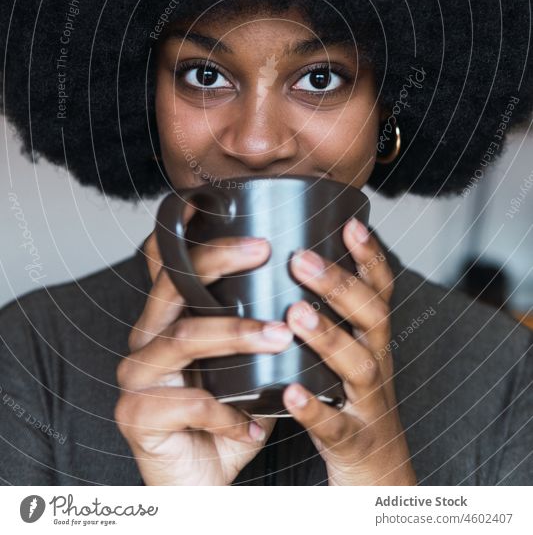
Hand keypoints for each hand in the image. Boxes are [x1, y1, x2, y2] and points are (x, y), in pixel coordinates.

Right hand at [114, 224, 291, 484]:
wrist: (200, 482)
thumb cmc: (226, 415)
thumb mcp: (244, 365)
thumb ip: (255, 324)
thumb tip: (306, 277)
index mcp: (169, 318)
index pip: (165, 262)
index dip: (182, 229)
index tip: (208, 200)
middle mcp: (147, 338)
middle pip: (174, 284)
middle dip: (220, 260)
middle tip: (264, 249)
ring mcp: (137, 375)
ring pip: (184, 338)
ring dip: (236, 333)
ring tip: (280, 334)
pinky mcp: (136, 415)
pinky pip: (187, 402)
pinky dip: (227, 411)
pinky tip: (254, 421)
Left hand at [282, 218, 416, 485]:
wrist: (380, 478)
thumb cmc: (350, 402)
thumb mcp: (347, 354)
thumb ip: (326, 315)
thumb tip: (286, 263)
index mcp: (373, 340)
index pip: (380, 290)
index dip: (370, 257)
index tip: (350, 223)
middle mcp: (377, 363)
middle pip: (371, 317)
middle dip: (339, 285)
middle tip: (300, 258)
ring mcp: (369, 404)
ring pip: (358, 365)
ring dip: (329, 336)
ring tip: (295, 313)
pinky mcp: (353, 442)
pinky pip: (335, 425)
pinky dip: (314, 408)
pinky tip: (291, 392)